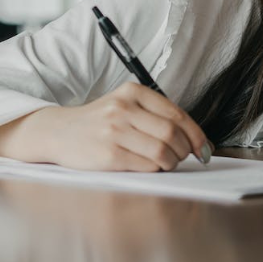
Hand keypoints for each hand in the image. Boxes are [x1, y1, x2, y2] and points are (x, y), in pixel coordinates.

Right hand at [28, 82, 211, 171]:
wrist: (59, 132)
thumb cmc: (99, 122)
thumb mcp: (124, 104)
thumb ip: (155, 115)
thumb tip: (196, 139)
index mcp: (132, 92)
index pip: (176, 113)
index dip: (196, 134)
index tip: (204, 147)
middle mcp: (123, 109)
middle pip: (172, 133)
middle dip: (185, 150)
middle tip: (184, 157)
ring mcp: (115, 132)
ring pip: (162, 151)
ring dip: (172, 161)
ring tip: (167, 162)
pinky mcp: (109, 155)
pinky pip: (147, 165)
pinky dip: (156, 169)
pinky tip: (150, 166)